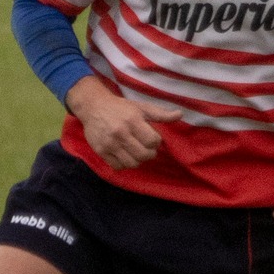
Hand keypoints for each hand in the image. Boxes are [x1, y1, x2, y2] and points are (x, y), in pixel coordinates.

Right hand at [66, 76, 180, 169]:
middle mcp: (120, 133)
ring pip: (131, 163)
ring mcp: (109, 144)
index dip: (156, 142)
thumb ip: (161, 114)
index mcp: (132, 121)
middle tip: (147, 148)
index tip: (153, 138)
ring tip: (137, 152)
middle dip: (150, 153)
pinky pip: (117, 166)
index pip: (152, 141)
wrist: (93, 107)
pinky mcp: (100, 151)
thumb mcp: (141, 107)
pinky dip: (124, 164)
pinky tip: (126, 155)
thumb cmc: (121, 108)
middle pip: (143, 155)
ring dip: (138, 160)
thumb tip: (180, 115)